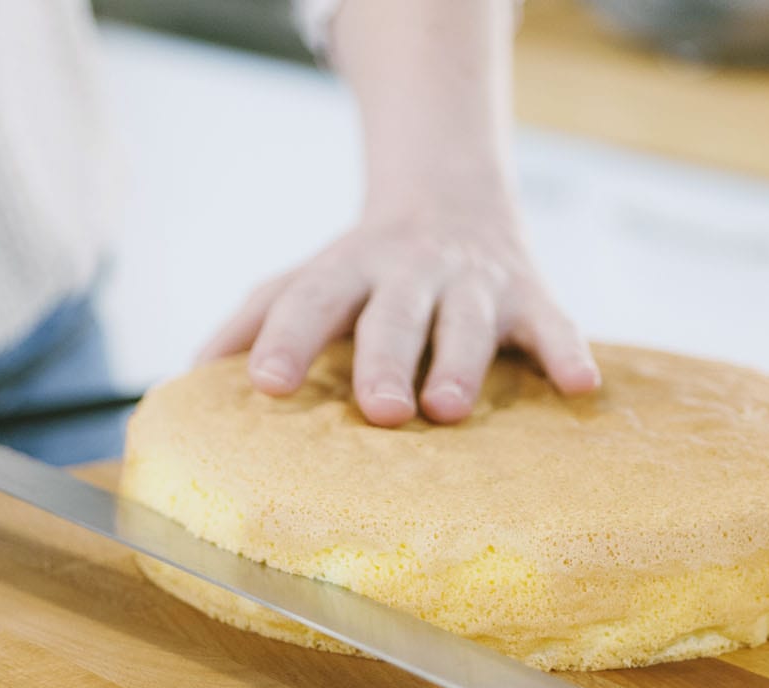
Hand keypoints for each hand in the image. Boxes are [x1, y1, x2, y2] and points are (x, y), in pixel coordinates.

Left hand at [199, 197, 599, 426]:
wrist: (453, 195)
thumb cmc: (365, 265)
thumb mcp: (308, 277)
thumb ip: (255, 319)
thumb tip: (187, 376)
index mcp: (346, 269)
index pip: (309, 299)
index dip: (288, 340)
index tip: (267, 386)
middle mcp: (408, 272)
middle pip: (393, 314)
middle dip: (386, 359)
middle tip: (380, 410)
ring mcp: (473, 283)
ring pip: (467, 321)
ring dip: (461, 361)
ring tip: (448, 407)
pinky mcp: (530, 294)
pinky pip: (554, 324)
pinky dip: (567, 351)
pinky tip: (581, 386)